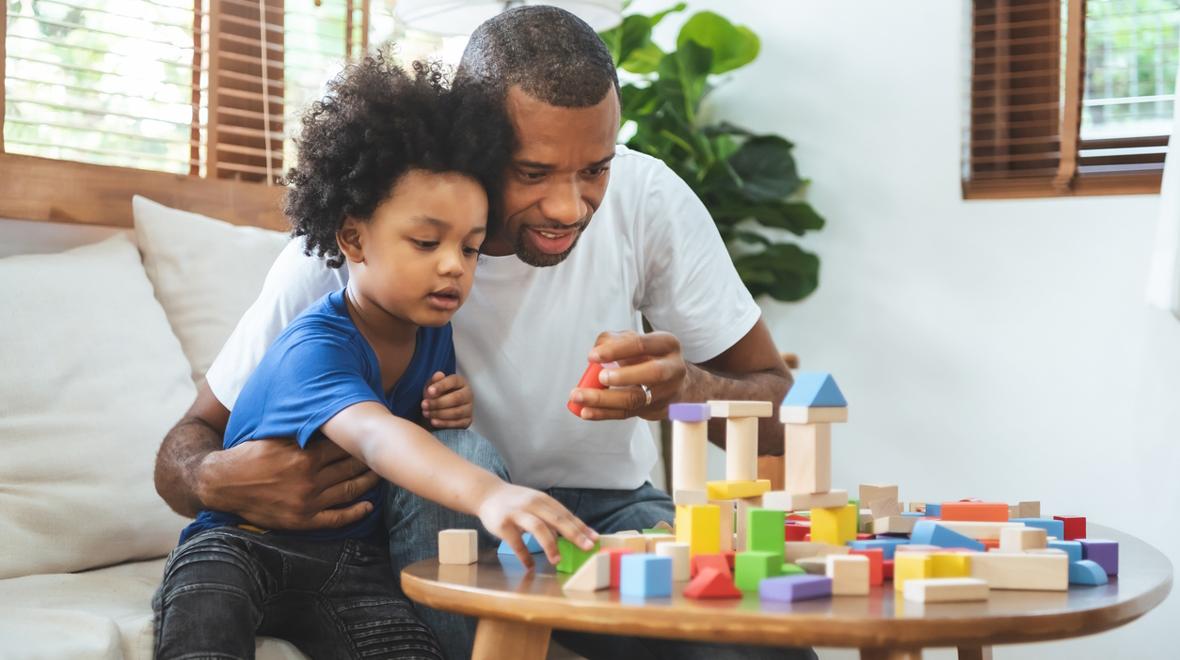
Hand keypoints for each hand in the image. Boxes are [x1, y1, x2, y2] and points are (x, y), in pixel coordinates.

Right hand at [198, 438, 380, 530]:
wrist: (223, 484)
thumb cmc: (249, 455)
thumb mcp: (276, 437)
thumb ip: (302, 432)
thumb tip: (326, 418)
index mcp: (305, 456)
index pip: (343, 447)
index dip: (360, 441)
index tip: (373, 435)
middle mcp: (310, 480)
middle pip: (350, 468)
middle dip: (369, 460)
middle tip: (384, 454)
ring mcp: (308, 502)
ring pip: (348, 491)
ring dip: (368, 483)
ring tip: (381, 475)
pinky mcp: (302, 520)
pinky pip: (336, 519)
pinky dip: (355, 513)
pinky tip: (368, 506)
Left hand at [421, 371, 472, 428]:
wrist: (440, 410)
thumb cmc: (436, 395)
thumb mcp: (432, 386)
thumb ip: (435, 381)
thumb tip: (439, 375)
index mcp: (460, 382)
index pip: (453, 381)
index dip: (441, 386)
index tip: (429, 391)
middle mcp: (468, 394)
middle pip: (456, 398)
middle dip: (438, 402)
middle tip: (424, 404)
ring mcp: (469, 408)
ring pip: (457, 412)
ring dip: (439, 413)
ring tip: (426, 413)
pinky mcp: (467, 421)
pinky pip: (457, 423)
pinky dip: (444, 423)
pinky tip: (433, 421)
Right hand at [477, 483, 597, 567]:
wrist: (486, 493)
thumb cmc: (515, 502)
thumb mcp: (535, 503)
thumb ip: (550, 517)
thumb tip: (570, 537)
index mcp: (543, 500)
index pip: (566, 514)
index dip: (581, 527)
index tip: (595, 539)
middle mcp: (532, 504)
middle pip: (557, 519)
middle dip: (574, 534)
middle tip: (587, 548)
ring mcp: (517, 513)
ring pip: (538, 528)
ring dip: (550, 545)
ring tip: (557, 560)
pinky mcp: (503, 524)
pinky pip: (516, 542)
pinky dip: (524, 555)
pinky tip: (530, 565)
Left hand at [568, 330, 687, 420]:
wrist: (674, 382)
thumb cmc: (647, 356)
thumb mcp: (634, 340)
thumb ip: (612, 341)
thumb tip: (596, 353)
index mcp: (667, 344)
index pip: (642, 345)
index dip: (616, 350)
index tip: (593, 356)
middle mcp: (672, 368)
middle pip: (652, 373)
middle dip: (623, 376)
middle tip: (600, 377)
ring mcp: (666, 392)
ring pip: (636, 398)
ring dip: (605, 399)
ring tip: (580, 397)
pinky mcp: (654, 410)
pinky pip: (627, 413)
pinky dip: (604, 413)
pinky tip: (586, 411)